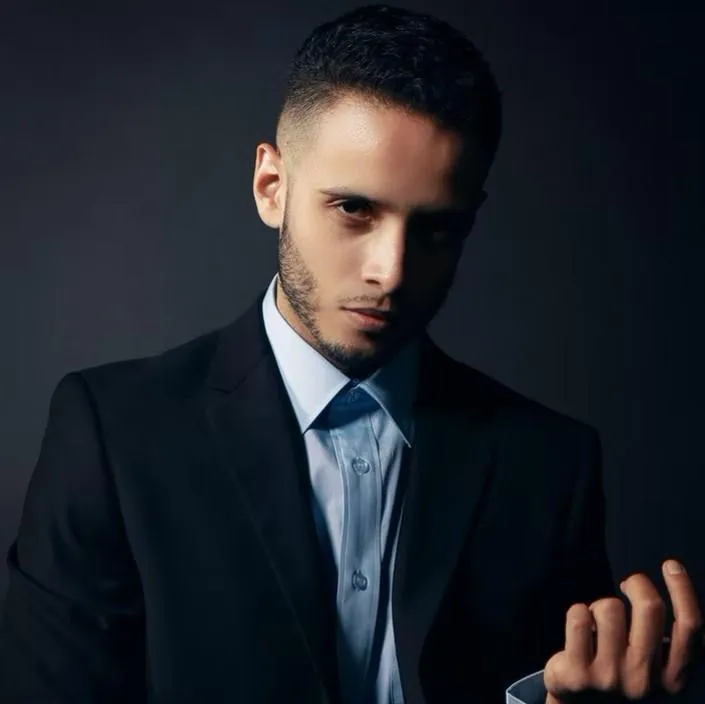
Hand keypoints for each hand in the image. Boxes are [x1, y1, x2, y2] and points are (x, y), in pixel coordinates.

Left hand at [544, 559, 703, 702]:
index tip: (671, 564)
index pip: (690, 627)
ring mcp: (611, 677)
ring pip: (609, 607)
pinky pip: (579, 615)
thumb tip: (680, 584)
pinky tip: (580, 628)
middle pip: (650, 606)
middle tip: (628, 584)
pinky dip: (578, 611)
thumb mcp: (656, 668)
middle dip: (638, 583)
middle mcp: (646, 680)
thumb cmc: (624, 677)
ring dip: (601, 605)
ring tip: (598, 622)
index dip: (683, 589)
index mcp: (674, 679)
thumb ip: (670, 641)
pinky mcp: (578, 674)